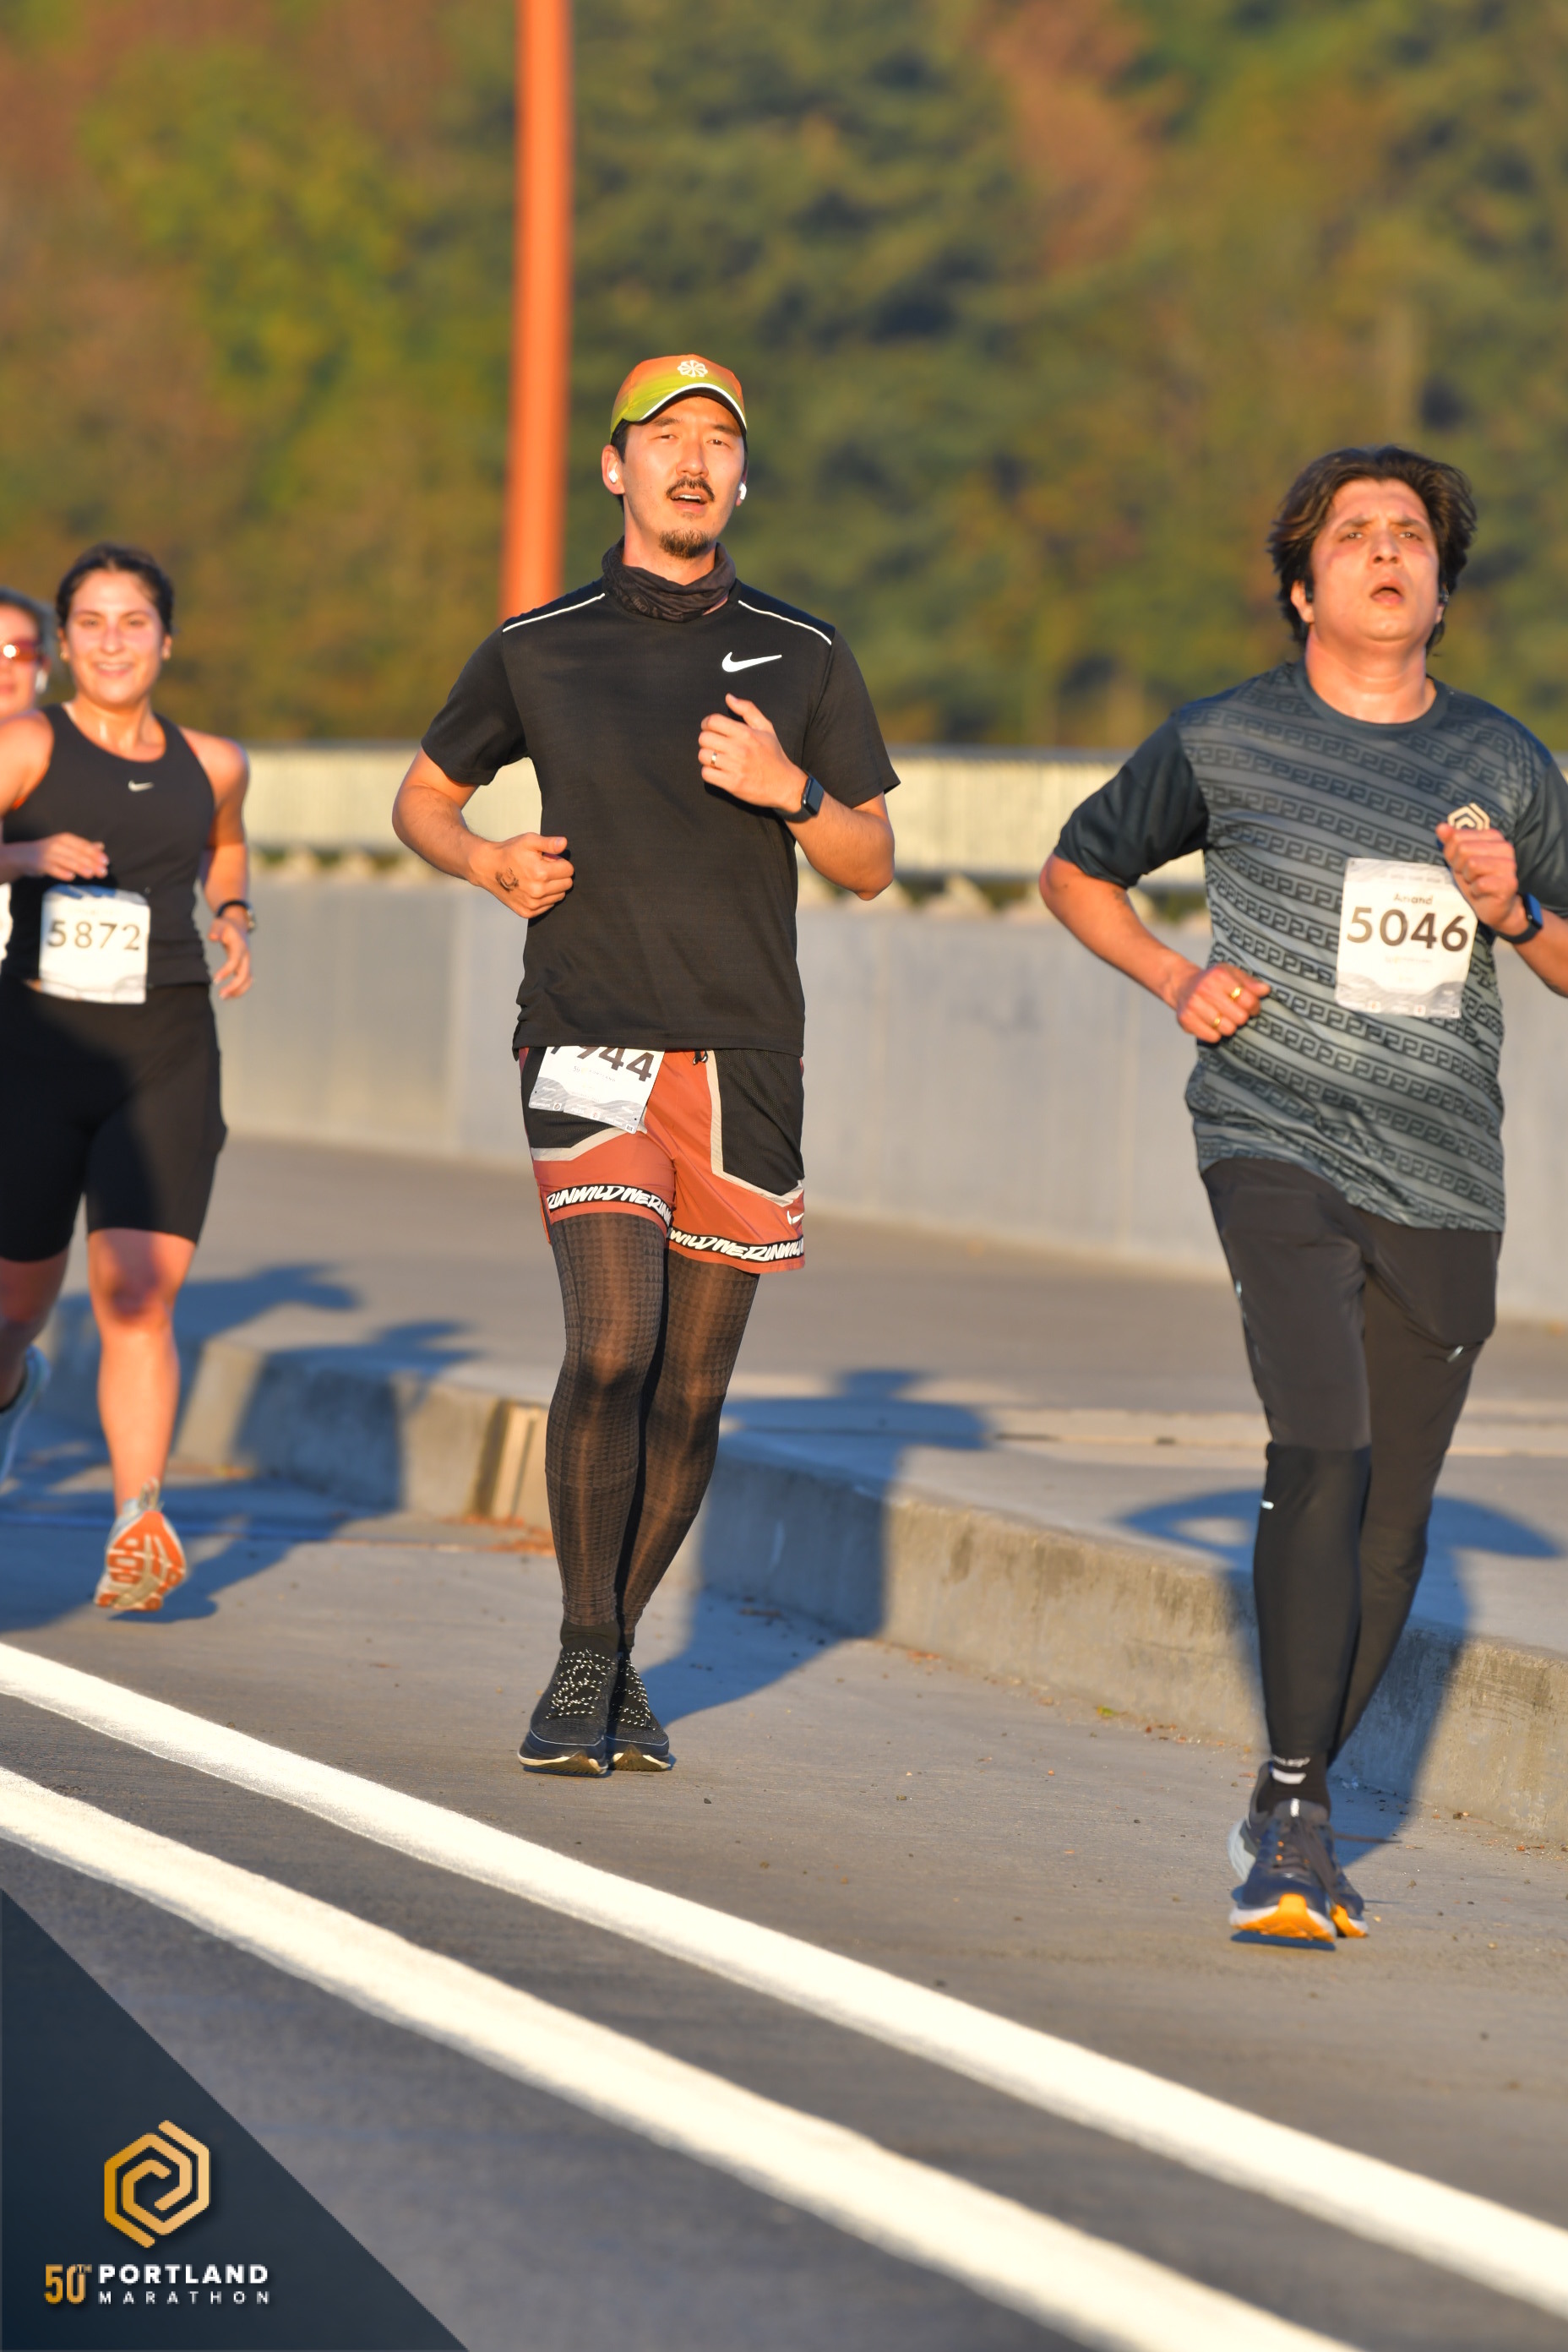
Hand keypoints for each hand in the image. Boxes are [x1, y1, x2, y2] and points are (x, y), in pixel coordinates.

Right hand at [20, 832, 107, 882]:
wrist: (23, 855)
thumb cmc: (49, 851)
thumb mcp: (66, 846)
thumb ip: (83, 847)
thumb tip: (101, 846)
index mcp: (66, 839)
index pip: (83, 846)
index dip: (95, 854)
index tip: (106, 862)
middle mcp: (57, 844)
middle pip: (78, 854)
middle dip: (92, 863)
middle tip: (103, 872)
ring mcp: (48, 854)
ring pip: (67, 861)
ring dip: (80, 868)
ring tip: (91, 874)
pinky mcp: (40, 864)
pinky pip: (52, 869)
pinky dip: (61, 872)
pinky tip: (71, 877)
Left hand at [207, 913, 251, 999]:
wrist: (238, 926)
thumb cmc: (226, 926)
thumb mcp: (219, 924)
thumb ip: (216, 930)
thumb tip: (212, 938)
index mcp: (240, 946)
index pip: (234, 961)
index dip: (226, 971)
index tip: (215, 980)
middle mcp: (246, 956)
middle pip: (244, 975)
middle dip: (234, 986)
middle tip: (221, 995)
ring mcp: (247, 962)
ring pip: (248, 980)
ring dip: (238, 991)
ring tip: (224, 997)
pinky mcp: (246, 967)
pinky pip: (246, 981)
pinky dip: (239, 989)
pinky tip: (228, 994)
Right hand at [471, 831, 572, 918]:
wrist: (488, 868)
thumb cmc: (509, 852)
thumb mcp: (529, 841)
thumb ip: (549, 843)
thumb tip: (564, 843)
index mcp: (542, 873)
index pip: (569, 870)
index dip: (560, 862)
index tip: (548, 860)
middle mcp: (539, 891)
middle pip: (567, 884)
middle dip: (559, 875)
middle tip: (543, 868)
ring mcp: (533, 904)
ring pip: (559, 896)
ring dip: (553, 887)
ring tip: (537, 878)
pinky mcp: (527, 912)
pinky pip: (548, 906)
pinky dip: (545, 898)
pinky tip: (533, 888)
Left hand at [698, 694, 806, 812]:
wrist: (784, 785)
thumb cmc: (773, 754)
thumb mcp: (766, 727)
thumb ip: (747, 709)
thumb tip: (728, 697)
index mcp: (746, 733)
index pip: (713, 721)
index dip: (706, 723)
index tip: (709, 728)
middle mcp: (740, 749)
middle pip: (704, 738)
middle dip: (706, 740)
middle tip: (714, 744)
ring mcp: (735, 767)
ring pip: (703, 756)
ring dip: (707, 757)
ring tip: (716, 758)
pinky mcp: (732, 784)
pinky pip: (707, 774)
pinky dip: (709, 772)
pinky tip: (717, 770)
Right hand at [1170, 960, 1270, 1039]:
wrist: (1182, 985)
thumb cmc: (1212, 980)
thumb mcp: (1232, 974)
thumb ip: (1250, 982)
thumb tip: (1265, 990)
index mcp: (1219, 975)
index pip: (1249, 1000)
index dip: (1254, 1007)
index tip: (1250, 1007)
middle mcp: (1205, 989)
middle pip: (1240, 1017)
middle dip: (1241, 1017)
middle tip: (1236, 1013)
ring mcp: (1193, 1005)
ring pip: (1227, 1029)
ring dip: (1229, 1026)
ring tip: (1224, 1019)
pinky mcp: (1185, 1019)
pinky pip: (1212, 1037)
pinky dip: (1216, 1034)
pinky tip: (1212, 1024)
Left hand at [1437, 821, 1522, 931]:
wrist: (1493, 907)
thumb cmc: (1476, 880)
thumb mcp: (1458, 859)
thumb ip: (1450, 842)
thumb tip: (1440, 827)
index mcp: (1492, 836)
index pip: (1457, 836)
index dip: (1452, 854)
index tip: (1461, 864)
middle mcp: (1504, 847)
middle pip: (1463, 849)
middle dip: (1459, 866)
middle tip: (1469, 875)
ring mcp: (1509, 865)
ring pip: (1472, 864)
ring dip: (1468, 878)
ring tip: (1476, 882)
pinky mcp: (1509, 883)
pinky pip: (1480, 884)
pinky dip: (1475, 891)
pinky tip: (1482, 892)